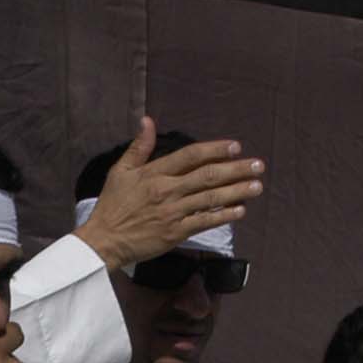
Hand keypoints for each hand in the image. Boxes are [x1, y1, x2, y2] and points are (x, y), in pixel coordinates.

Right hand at [73, 116, 265, 268]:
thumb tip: (147, 121)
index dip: (215, 149)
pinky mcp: (176, 233)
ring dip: (237, 191)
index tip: (235, 146)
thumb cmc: (112, 205)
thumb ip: (139, 147)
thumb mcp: (120, 171)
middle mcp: (167, 191)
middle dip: (236, 169)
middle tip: (259, 165)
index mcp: (155, 174)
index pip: (190, 156)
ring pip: (211, 198)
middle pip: (208, 176)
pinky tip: (240, 210)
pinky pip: (205, 222)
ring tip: (257, 185)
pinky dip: (224, 215)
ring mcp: (174, 213)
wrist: (104, 241)